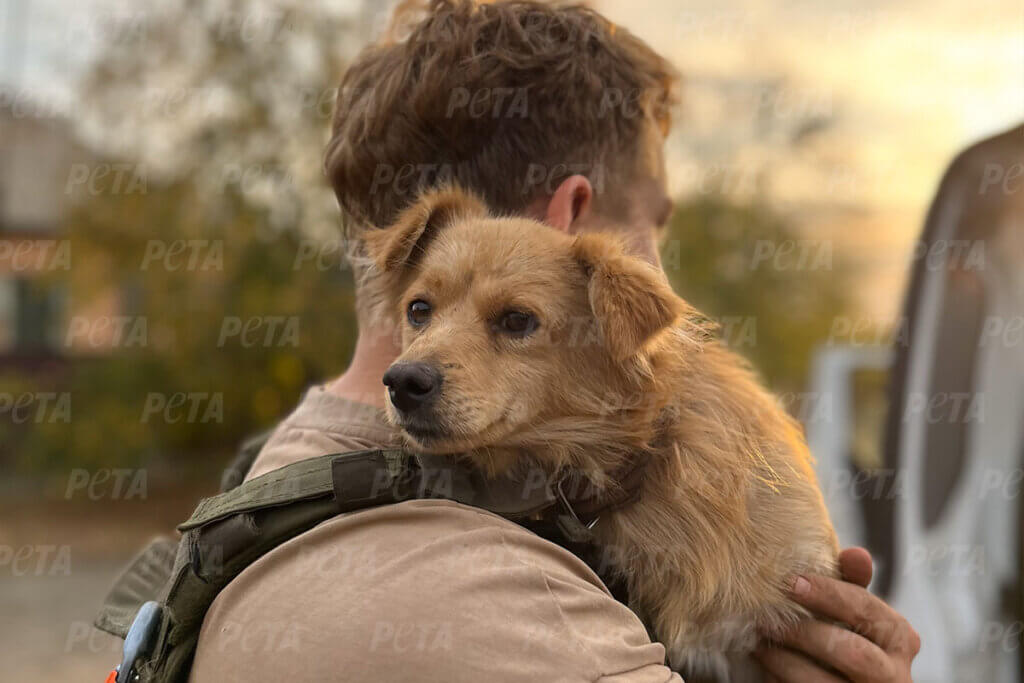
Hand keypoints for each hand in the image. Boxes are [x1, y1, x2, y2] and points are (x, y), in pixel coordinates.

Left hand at [754, 547, 919, 681]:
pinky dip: (780, 679)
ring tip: (758, 643)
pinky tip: (764, 666)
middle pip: (851, 651)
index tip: (792, 583)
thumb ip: (852, 584)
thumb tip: (856, 553)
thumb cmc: (845, 637)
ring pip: (824, 682)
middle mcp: (894, 674)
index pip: (866, 609)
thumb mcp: (852, 611)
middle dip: (804, 633)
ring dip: (784, 661)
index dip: (828, 594)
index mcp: (899, 637)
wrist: (844, 680)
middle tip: (766, 619)